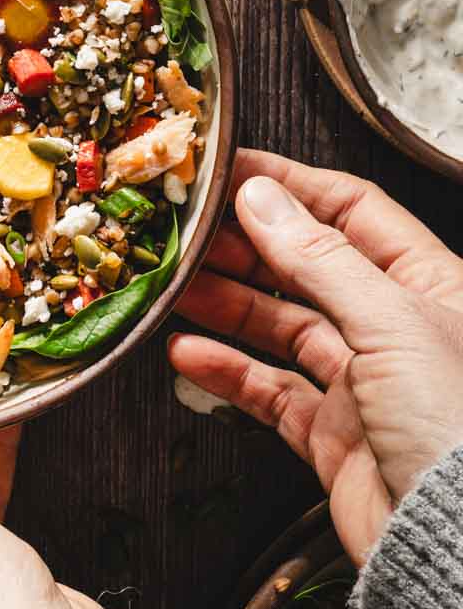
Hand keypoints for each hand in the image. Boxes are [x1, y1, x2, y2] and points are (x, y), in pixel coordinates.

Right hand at [169, 148, 462, 565]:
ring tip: (174, 285)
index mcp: (429, 284)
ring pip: (281, 325)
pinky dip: (227, 370)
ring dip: (226, 302)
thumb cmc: (459, 428)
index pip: (351, 209)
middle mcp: (395, 327)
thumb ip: (320, 256)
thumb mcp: (392, 322)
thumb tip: (263, 195)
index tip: (230, 172)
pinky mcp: (334, 436)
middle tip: (188, 230)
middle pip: (307, 265)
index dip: (289, 185)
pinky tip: (188, 353)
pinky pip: (270, 390)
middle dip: (245, 245)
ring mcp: (363, 382)